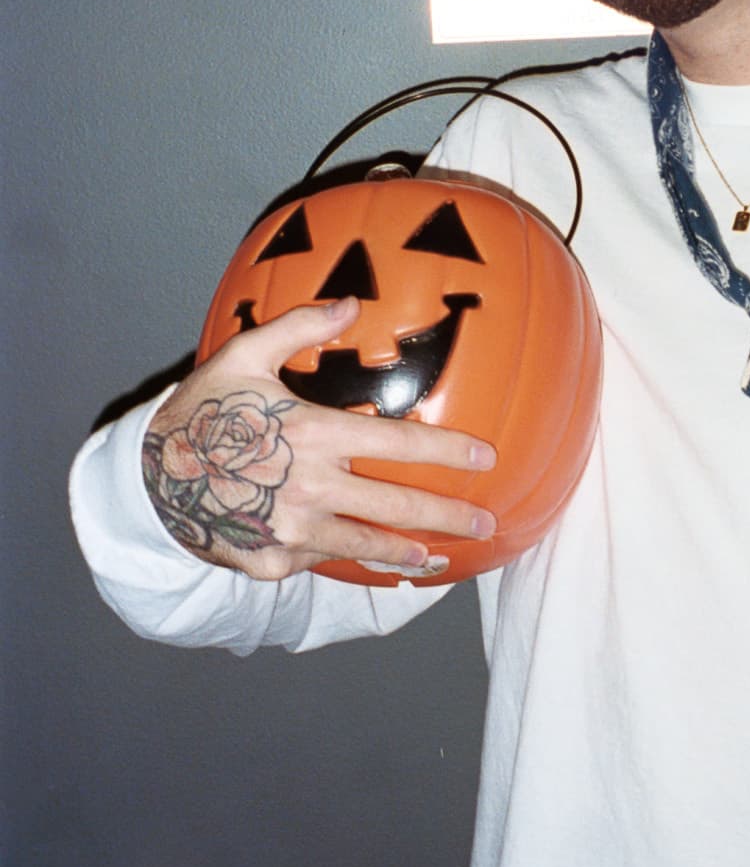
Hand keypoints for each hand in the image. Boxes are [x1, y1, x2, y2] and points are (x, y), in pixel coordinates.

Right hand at [140, 298, 496, 580]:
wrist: (146, 477)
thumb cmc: (202, 409)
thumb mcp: (244, 355)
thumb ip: (301, 326)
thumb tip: (351, 302)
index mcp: (314, 436)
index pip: (400, 446)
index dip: (448, 452)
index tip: (486, 458)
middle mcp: (310, 489)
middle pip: (398, 507)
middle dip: (450, 516)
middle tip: (487, 522)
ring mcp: (292, 533)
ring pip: (367, 546)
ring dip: (411, 554)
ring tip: (442, 558)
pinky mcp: (272, 563)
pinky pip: (320, 562)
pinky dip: (347, 561)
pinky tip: (372, 563)